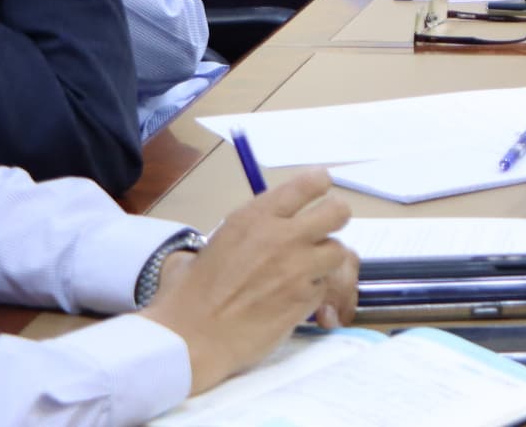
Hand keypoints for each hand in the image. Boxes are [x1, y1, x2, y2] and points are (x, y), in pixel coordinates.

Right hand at [140, 170, 356, 396]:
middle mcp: (283, 237)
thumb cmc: (187, 296)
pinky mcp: (305, 300)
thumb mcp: (210, 246)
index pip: (309, 184)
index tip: (320, 192)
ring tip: (305, 272)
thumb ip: (238, 233)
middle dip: (334, 220)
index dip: (320, 185)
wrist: (189, 341)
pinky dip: (314, 293)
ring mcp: (298, 269)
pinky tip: (292, 301)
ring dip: (325, 261)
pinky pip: (324, 287)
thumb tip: (244, 234)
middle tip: (321, 232)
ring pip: (338, 252)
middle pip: (338, 212)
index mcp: (256, 217)